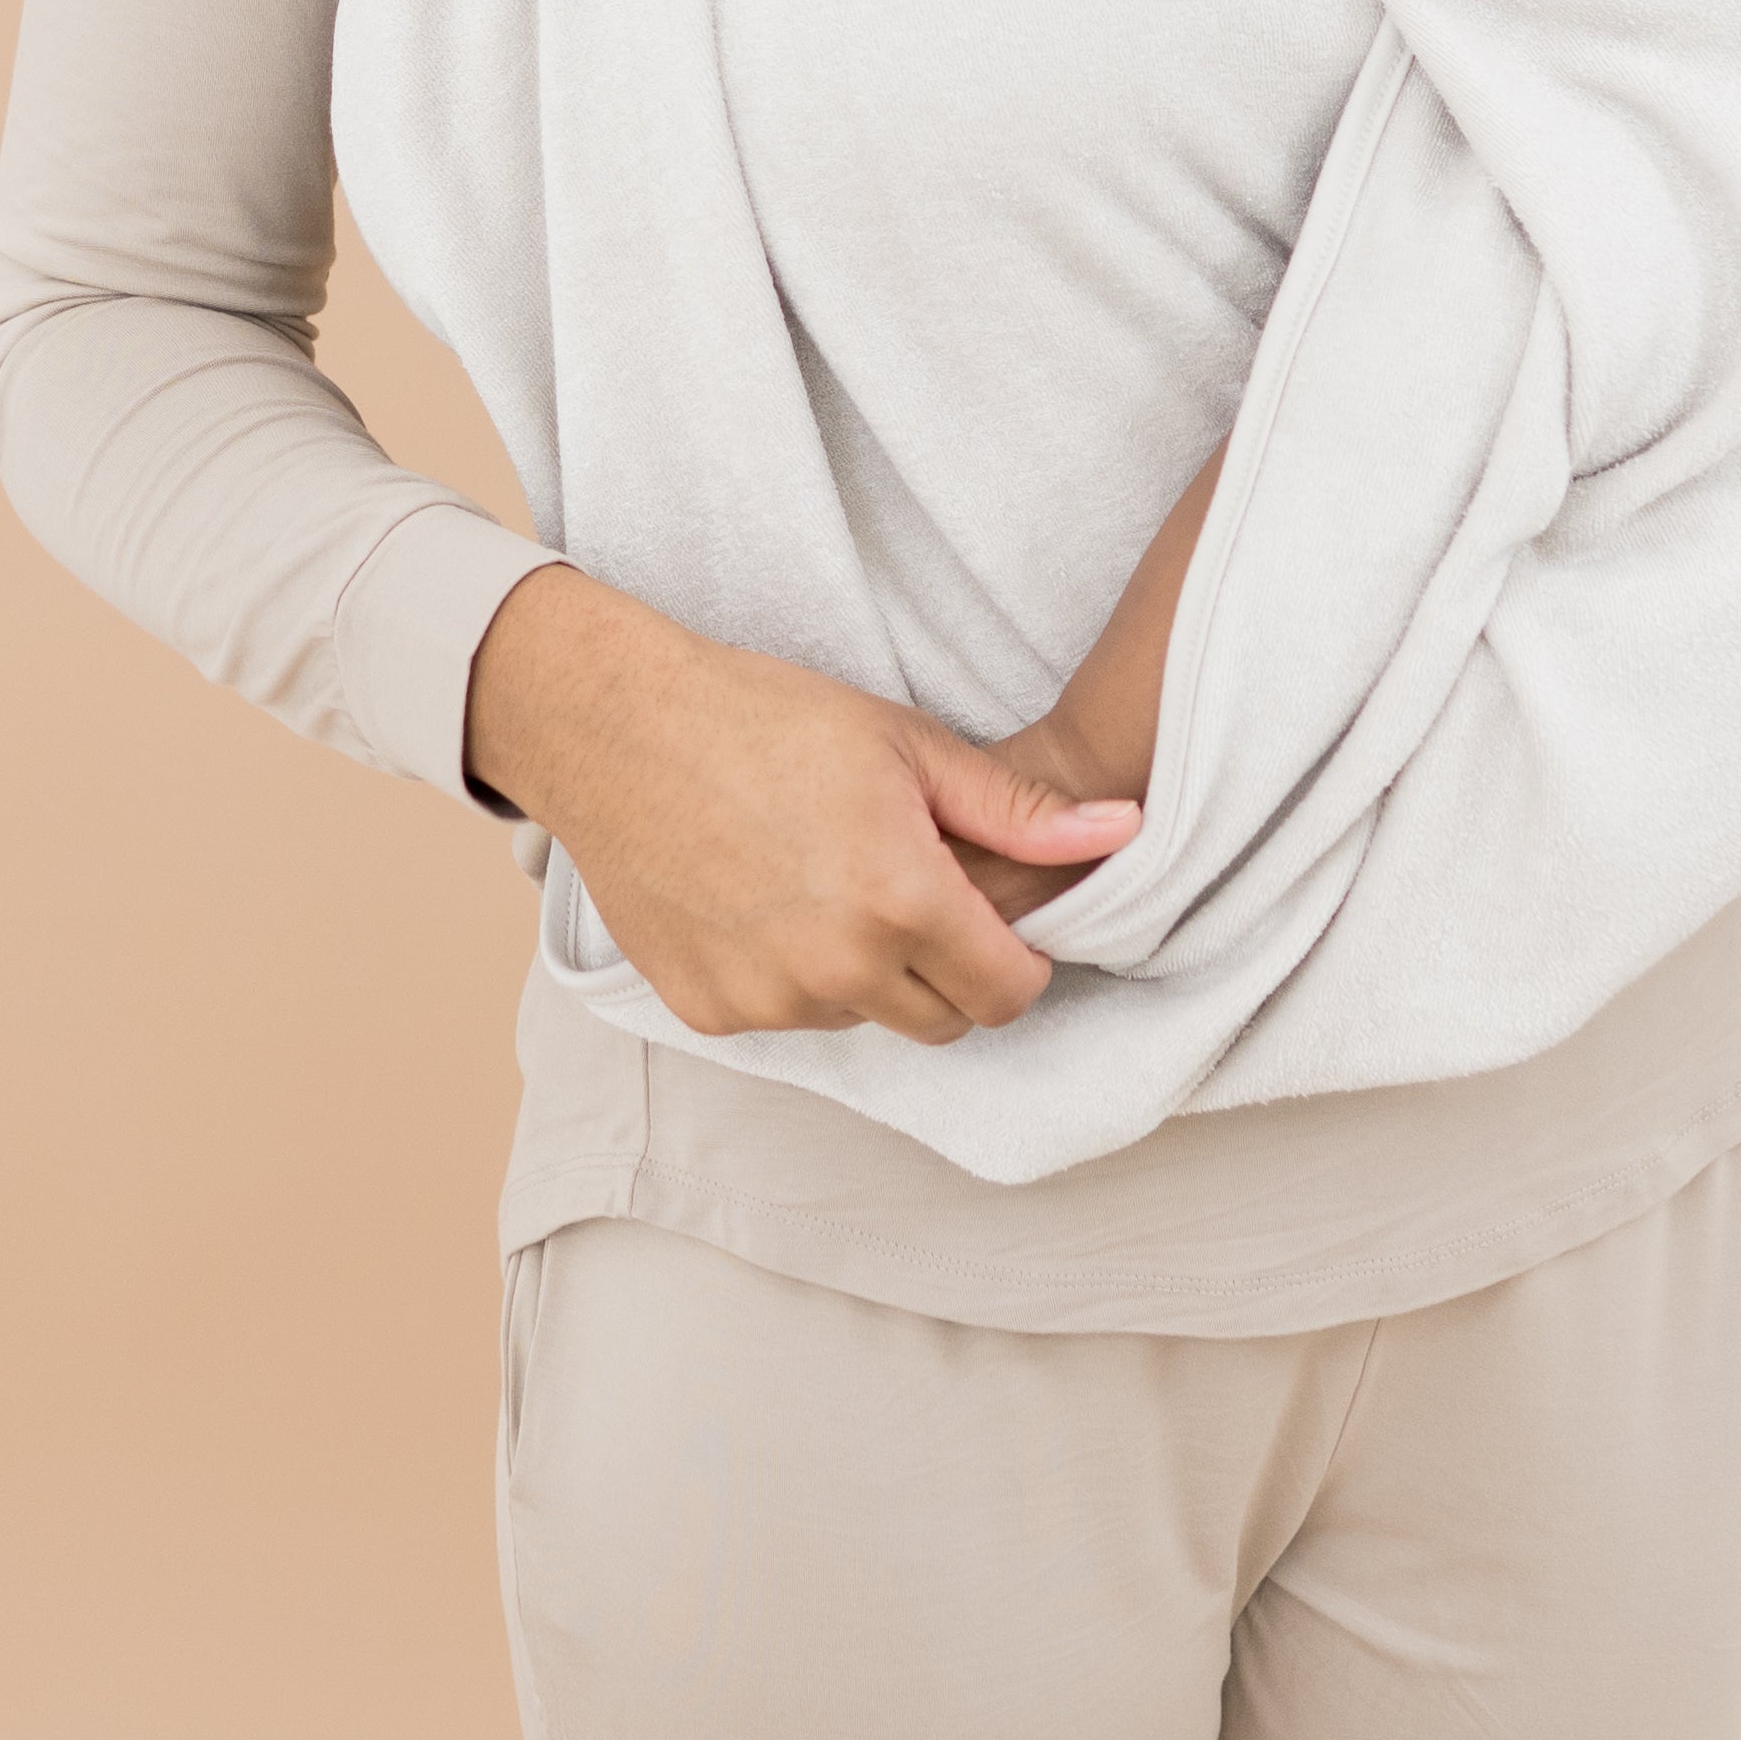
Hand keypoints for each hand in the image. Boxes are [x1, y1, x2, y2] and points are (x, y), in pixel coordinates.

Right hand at [464, 568, 1138, 1046]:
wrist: (617, 730)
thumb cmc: (765, 718)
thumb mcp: (905, 746)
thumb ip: (1018, 811)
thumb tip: (1124, 832)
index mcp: (899, 900)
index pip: (1009, 992)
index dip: (1018, 957)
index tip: (996, 916)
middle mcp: (836, 969)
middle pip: (945, 1021)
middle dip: (952, 970)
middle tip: (916, 891)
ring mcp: (768, 1000)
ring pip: (866, 1019)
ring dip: (871, 973)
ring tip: (831, 880)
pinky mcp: (710, 1011)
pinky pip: (789, 1018)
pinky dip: (796, 976)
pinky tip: (769, 900)